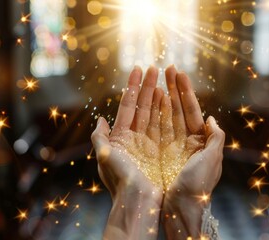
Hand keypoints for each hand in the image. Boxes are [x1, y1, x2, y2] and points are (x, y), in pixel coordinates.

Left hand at [91, 66, 163, 238]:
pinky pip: (165, 125)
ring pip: (155, 112)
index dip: (131, 87)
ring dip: (158, 95)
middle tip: (154, 67)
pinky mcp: (162, 148)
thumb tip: (99, 119)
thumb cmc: (120, 180)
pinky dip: (166, 111)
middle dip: (147, 86)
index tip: (137, 69)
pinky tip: (168, 98)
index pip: (127, 105)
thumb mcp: (104, 157)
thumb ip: (99, 137)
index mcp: (121, 136)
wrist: (138, 201)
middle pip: (142, 105)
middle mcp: (136, 136)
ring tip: (163, 78)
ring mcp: (150, 141)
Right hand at [161, 66, 224, 238]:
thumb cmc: (198, 186)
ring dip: (160, 96)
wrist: (180, 209)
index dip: (185, 91)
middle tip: (166, 68)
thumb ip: (216, 137)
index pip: (191, 110)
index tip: (179, 73)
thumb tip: (212, 118)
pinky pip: (152, 129)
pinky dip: (151, 114)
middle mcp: (184, 140)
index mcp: (199, 141)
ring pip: (163, 115)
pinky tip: (149, 100)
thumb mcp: (214, 160)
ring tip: (156, 78)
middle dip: (172, 88)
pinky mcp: (155, 152)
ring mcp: (168, 145)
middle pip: (176, 108)